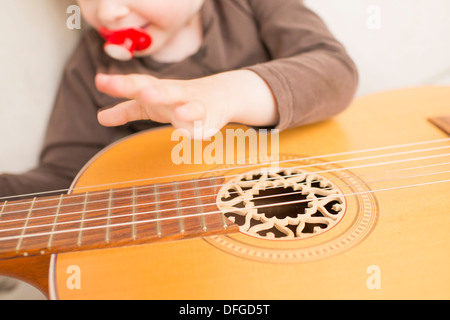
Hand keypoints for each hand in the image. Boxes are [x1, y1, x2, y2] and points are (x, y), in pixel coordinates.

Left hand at [95, 70, 277, 138]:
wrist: (222, 95)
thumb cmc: (180, 100)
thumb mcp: (151, 105)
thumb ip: (126, 110)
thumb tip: (99, 117)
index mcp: (157, 89)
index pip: (136, 84)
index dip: (120, 84)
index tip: (100, 82)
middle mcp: (173, 93)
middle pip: (158, 88)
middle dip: (143, 87)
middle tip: (124, 87)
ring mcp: (191, 104)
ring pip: (181, 100)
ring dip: (166, 98)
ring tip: (150, 97)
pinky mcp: (207, 118)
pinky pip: (201, 122)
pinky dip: (194, 125)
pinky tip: (187, 133)